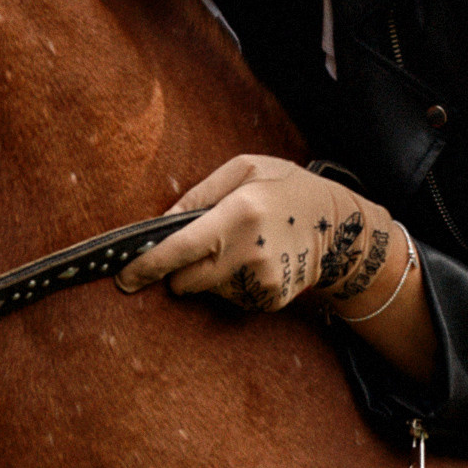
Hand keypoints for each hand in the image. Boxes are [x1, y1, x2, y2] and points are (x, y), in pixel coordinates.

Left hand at [116, 154, 400, 314]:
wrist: (343, 228)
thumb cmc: (287, 188)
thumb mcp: (247, 167)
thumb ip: (200, 192)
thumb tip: (161, 221)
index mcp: (239, 213)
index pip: (179, 249)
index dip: (146, 266)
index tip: (124, 277)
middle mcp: (249, 252)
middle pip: (185, 280)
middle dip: (179, 269)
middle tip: (201, 246)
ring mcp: (261, 281)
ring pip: (207, 290)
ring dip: (210, 273)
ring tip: (242, 246)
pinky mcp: (270, 300)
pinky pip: (231, 298)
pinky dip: (233, 283)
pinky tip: (256, 261)